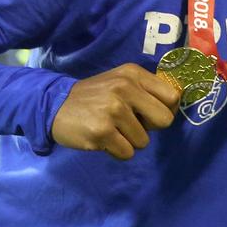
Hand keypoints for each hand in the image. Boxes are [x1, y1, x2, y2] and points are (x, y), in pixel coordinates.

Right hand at [52, 61, 182, 159]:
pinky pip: (127, 153)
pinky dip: (117, 151)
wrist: (53, 105)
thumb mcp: (120, 81)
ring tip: (111, 129)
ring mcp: (113, 110)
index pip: (172, 96)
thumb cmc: (94, 97)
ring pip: (144, 141)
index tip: (151, 115)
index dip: (166, 110)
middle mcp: (125, 88)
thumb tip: (174, 108)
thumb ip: (146, 90)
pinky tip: (103, 139)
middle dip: (150, 128)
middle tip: (130, 125)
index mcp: (133, 74)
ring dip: (129, 141)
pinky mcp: (102, 132)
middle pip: (164, 120)